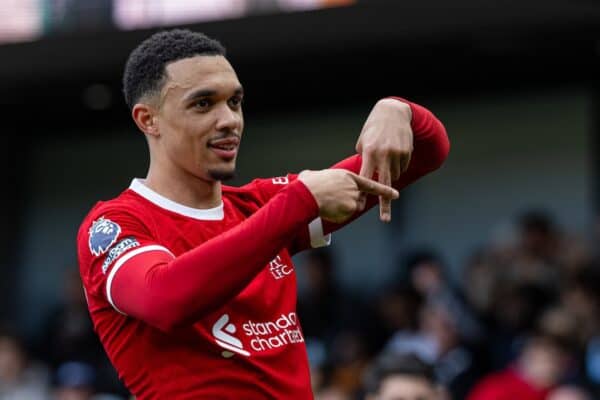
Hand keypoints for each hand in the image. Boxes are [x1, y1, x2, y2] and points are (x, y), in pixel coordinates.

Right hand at [299, 169, 398, 223]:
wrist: (306, 194)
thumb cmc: (308, 184)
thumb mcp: (318, 174)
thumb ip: (324, 178)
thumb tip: (310, 175)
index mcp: (349, 177)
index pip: (371, 184)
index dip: (384, 190)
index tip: (395, 194)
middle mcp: (355, 188)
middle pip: (359, 200)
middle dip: (351, 203)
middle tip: (334, 200)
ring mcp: (354, 199)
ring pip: (352, 209)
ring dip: (342, 209)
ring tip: (327, 203)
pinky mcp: (350, 209)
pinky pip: (344, 217)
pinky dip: (337, 216)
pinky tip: (327, 210)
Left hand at [355, 98, 412, 221]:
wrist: (393, 112)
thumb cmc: (373, 128)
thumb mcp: (363, 141)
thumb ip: (363, 158)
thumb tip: (363, 175)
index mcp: (370, 153)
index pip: (366, 178)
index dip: (363, 192)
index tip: (361, 205)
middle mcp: (384, 155)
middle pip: (384, 185)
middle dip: (385, 204)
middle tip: (385, 219)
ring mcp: (397, 154)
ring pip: (394, 176)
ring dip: (390, 174)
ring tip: (386, 158)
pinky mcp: (407, 152)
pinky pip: (402, 167)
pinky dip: (398, 165)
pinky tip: (395, 152)